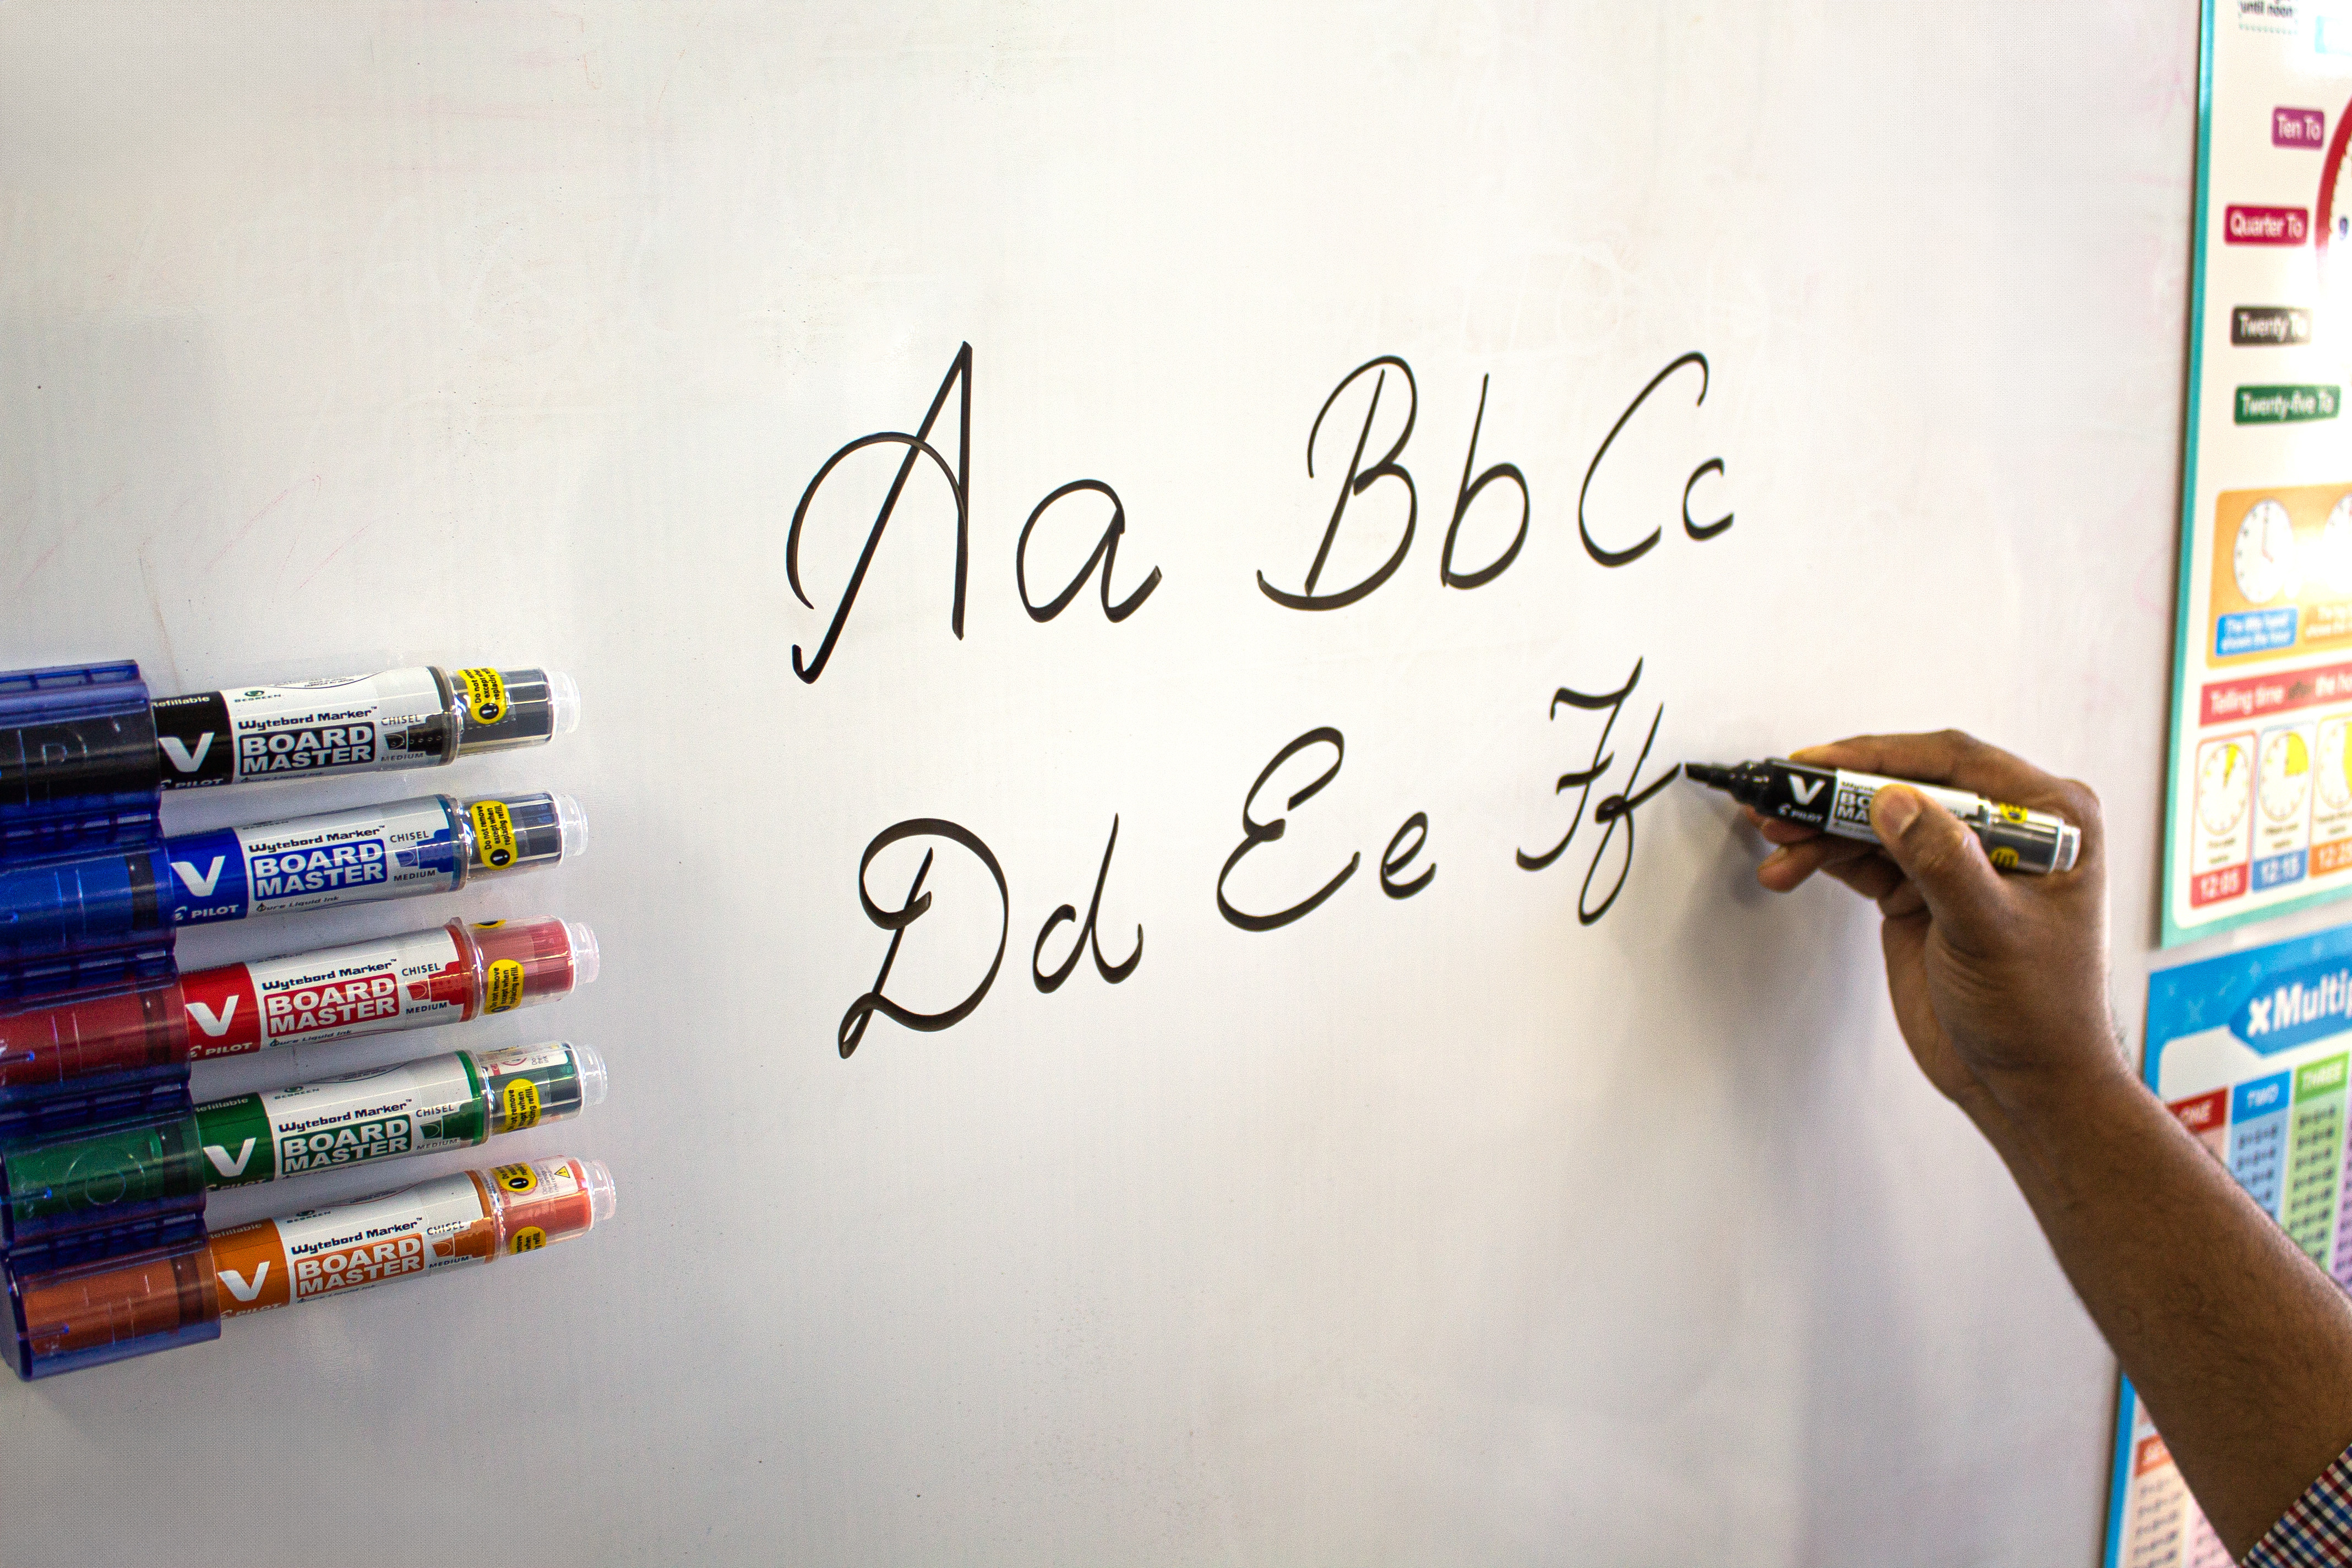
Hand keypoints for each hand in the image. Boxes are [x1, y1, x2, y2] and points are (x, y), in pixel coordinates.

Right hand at [1746, 731, 2118, 1118]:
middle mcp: (2002, 827)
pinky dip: (1823, 857)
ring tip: (1774, 834)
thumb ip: (1942, 862)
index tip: (1821, 764)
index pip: (1953, 762)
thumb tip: (1895, 800)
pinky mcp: (1920, 891)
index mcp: (2047, 816)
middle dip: (1837, 793)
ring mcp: (1957, 859)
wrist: (2024, 1083)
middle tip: (1781, 796)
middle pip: (1904, 785)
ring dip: (1820, 826)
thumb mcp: (1991, 931)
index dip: (1882, 757)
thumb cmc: (2040, 1013)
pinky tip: (1790, 865)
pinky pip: (1862, 856)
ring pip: (1875, 820)